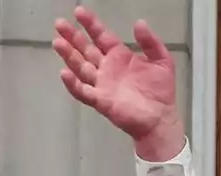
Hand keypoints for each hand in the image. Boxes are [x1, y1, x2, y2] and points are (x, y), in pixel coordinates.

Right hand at [53, 6, 182, 159]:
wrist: (161, 119)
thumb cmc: (160, 91)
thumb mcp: (162, 62)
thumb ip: (151, 43)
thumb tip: (139, 23)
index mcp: (120, 57)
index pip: (101, 36)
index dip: (91, 24)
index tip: (79, 11)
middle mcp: (107, 68)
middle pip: (86, 49)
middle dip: (73, 37)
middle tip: (60, 23)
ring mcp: (102, 84)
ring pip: (81, 67)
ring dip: (69, 55)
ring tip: (58, 42)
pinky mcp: (101, 100)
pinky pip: (83, 91)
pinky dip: (73, 83)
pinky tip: (64, 73)